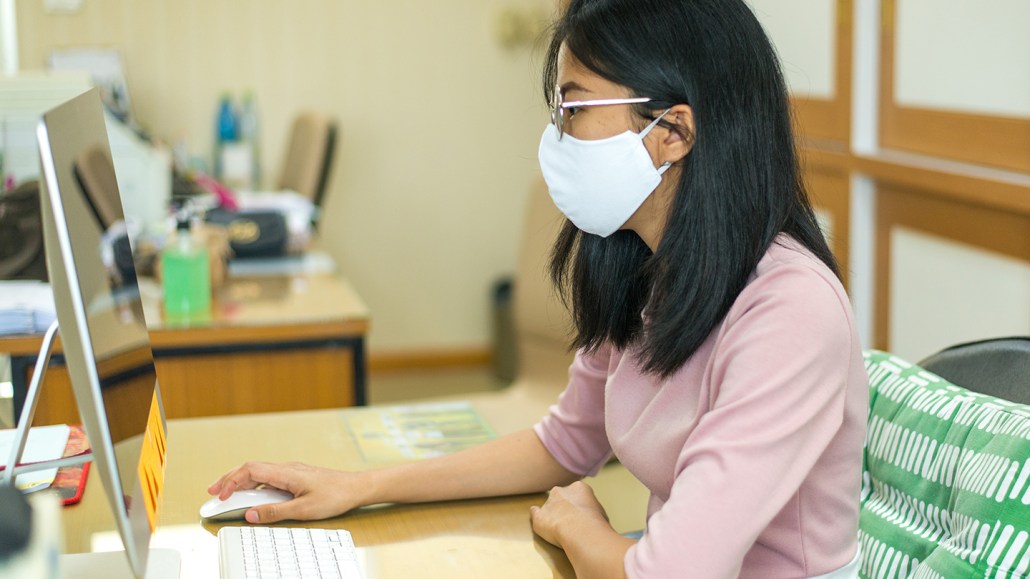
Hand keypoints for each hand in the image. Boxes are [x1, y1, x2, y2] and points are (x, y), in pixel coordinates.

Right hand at [207, 461, 367, 523]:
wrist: (356, 487)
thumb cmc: (335, 495)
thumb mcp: (304, 510)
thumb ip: (275, 512)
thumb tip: (250, 514)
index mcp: (286, 472)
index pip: (250, 470)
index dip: (231, 481)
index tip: (219, 495)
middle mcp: (286, 468)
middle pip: (250, 469)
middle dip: (228, 479)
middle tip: (212, 492)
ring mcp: (291, 471)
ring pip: (258, 472)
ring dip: (240, 482)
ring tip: (226, 494)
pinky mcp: (296, 477)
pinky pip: (268, 477)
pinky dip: (254, 485)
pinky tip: (251, 495)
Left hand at [530, 481, 610, 547]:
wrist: (581, 530)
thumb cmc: (595, 523)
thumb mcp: (601, 513)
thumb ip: (593, 511)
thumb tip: (593, 518)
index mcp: (579, 487)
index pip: (577, 492)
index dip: (580, 504)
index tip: (582, 514)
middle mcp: (561, 491)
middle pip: (561, 496)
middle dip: (564, 506)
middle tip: (571, 521)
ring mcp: (548, 503)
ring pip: (549, 506)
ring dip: (553, 514)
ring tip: (559, 527)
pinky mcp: (539, 516)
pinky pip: (535, 513)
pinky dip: (537, 516)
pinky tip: (540, 521)